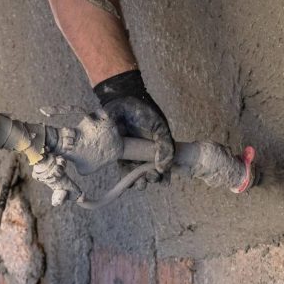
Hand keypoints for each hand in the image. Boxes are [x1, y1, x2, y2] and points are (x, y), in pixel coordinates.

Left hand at [93, 70, 173, 188]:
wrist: (122, 100)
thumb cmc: (144, 112)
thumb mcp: (160, 127)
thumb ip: (166, 146)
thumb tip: (165, 168)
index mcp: (158, 148)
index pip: (164, 166)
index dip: (164, 176)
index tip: (164, 180)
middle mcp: (145, 154)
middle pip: (150, 173)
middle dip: (152, 179)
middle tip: (151, 178)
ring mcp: (132, 155)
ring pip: (136, 175)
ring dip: (139, 183)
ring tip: (141, 183)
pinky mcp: (117, 155)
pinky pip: (122, 170)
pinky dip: (126, 179)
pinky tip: (130, 182)